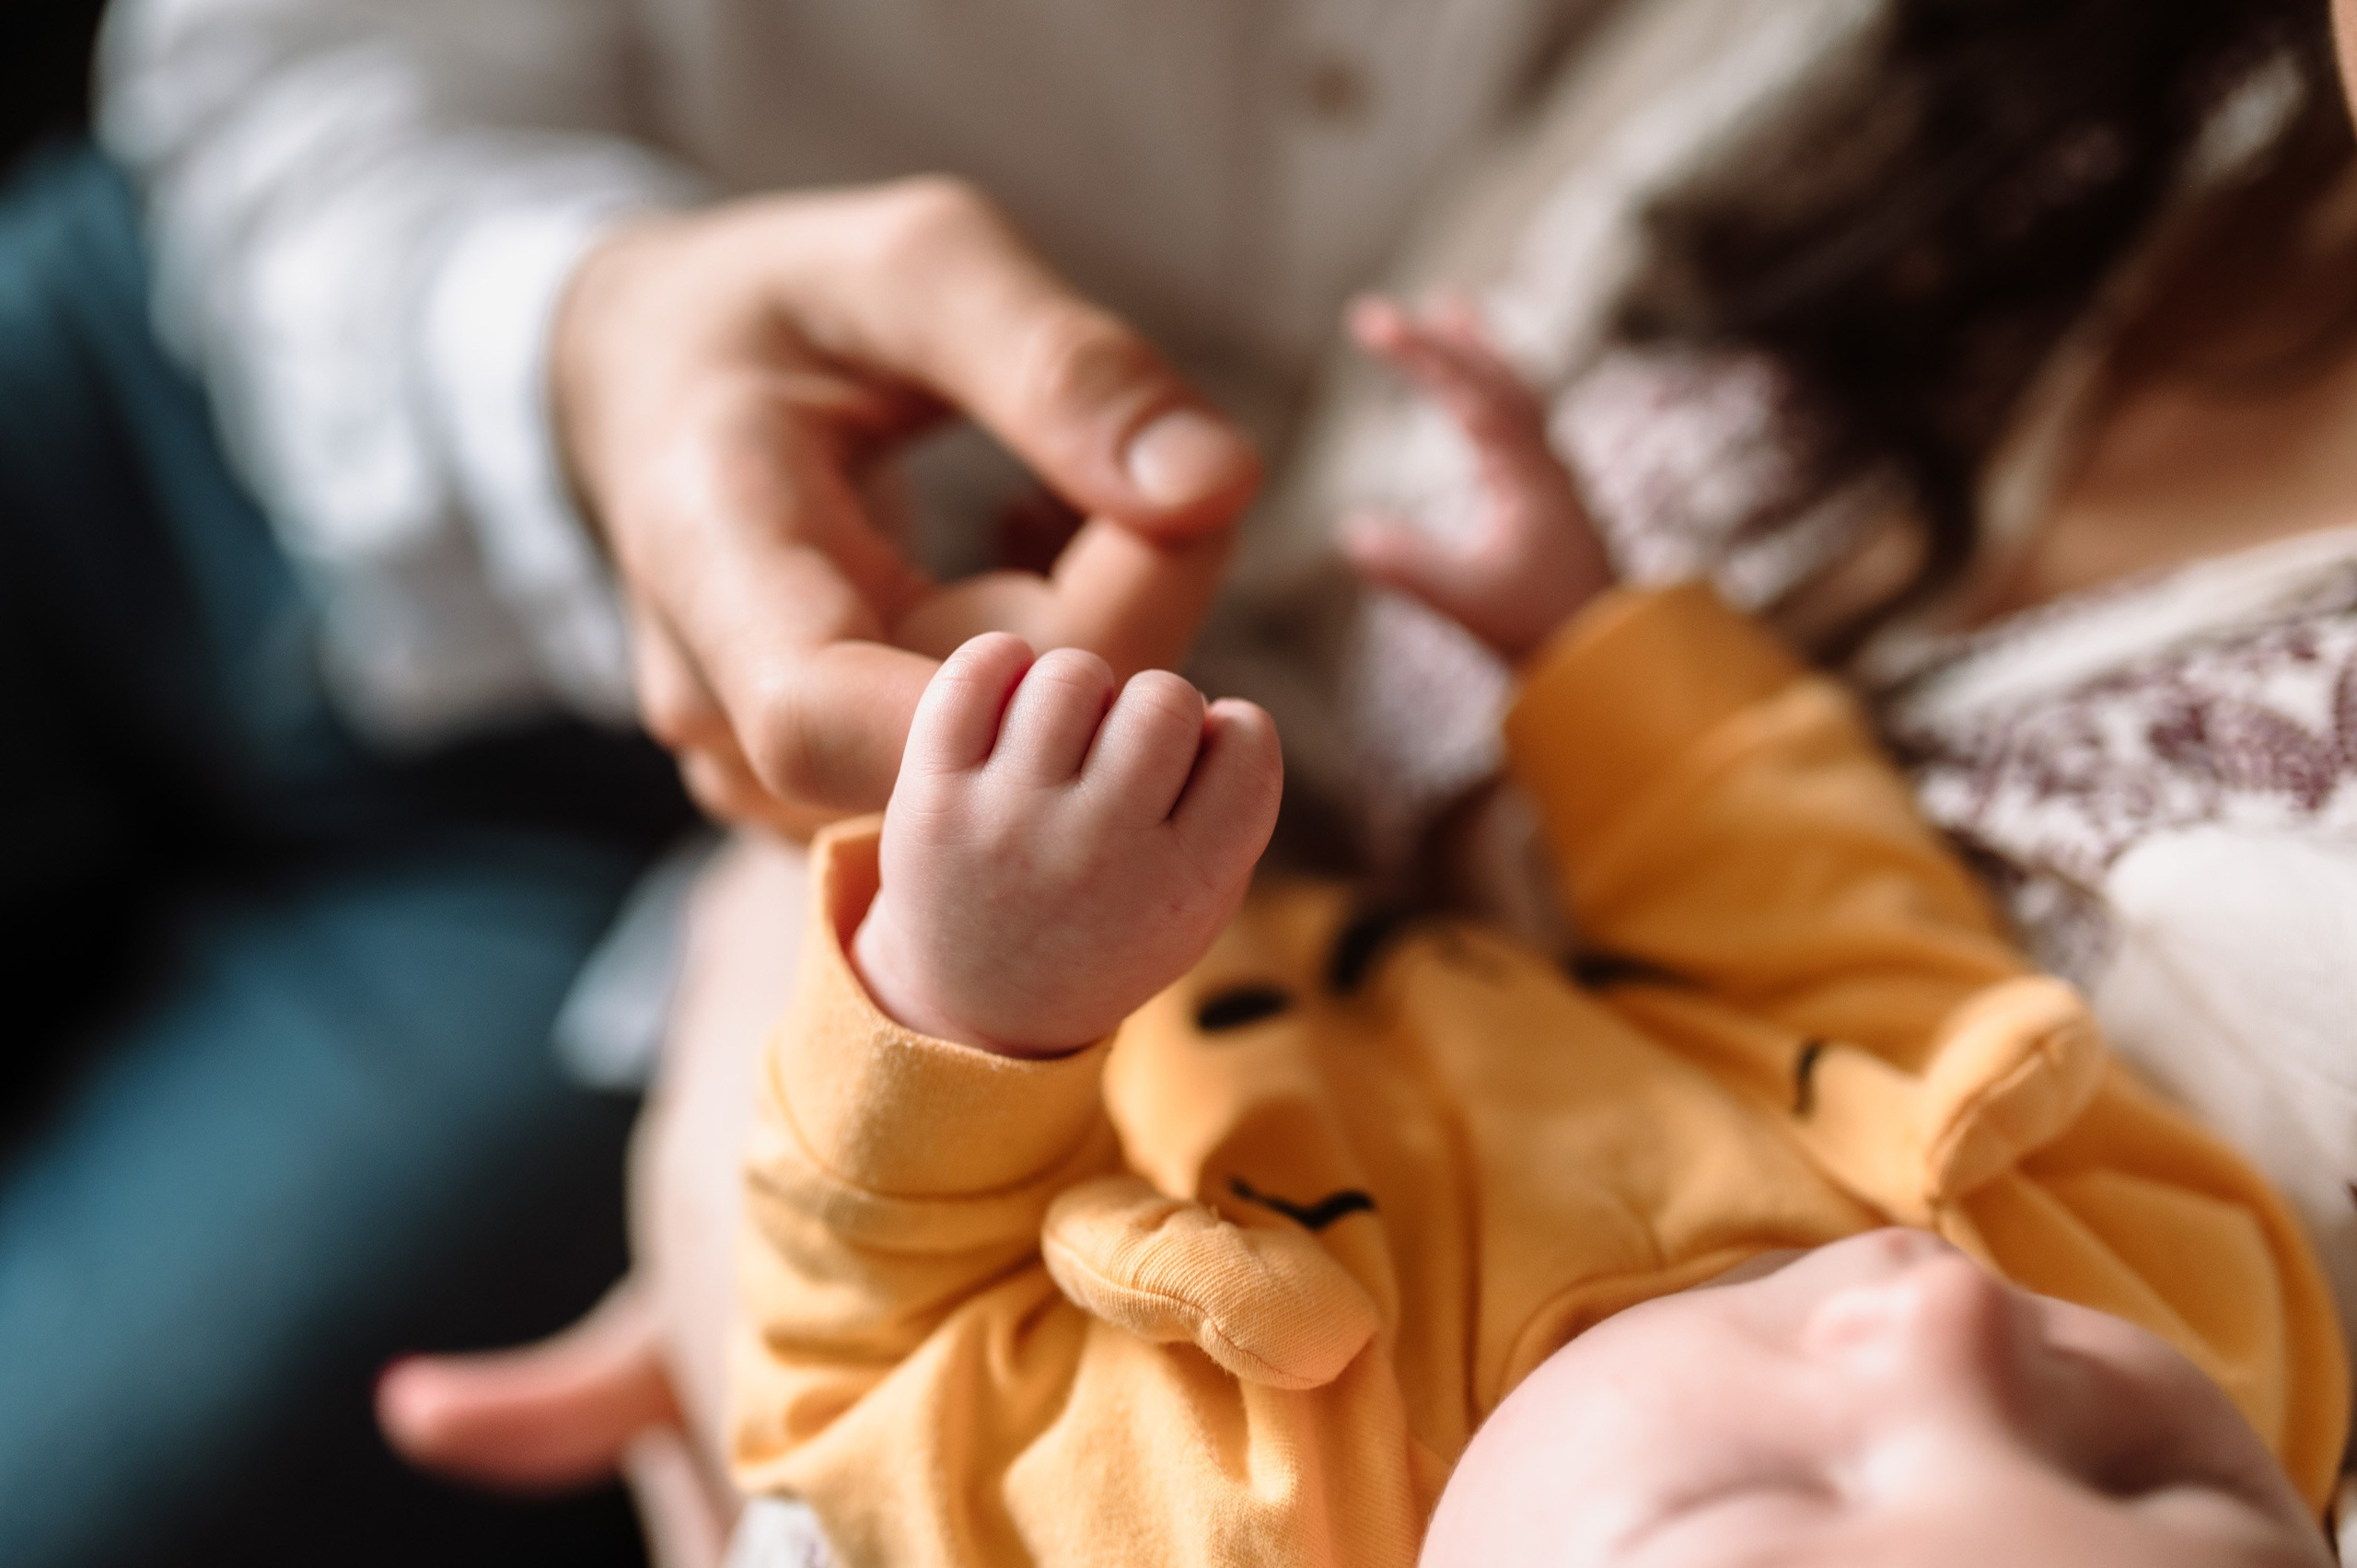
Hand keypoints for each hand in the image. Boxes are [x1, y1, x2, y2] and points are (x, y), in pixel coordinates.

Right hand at [555, 177, 1262, 826]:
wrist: (657, 385)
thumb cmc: (779, 304)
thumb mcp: (913, 265)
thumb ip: (1058, 367)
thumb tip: (1222, 487)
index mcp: (708, 559)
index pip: (824, 721)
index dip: (1020, 696)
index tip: (1155, 543)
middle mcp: (725, 709)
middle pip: (982, 748)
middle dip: (1127, 603)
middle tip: (1159, 462)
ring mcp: (780, 778)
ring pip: (1016, 775)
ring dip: (1106, 633)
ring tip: (1067, 496)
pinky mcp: (844, 800)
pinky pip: (1006, 779)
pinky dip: (1074, 676)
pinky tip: (1036, 565)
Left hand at [852, 634, 1282, 1056]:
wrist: (979, 1003)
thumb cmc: (1109, 930)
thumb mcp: (1198, 908)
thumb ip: (1231, 815)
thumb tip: (1217, 710)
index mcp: (1181, 886)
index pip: (1248, 742)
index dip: (1234, 730)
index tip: (1203, 759)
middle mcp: (1097, 854)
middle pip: (1165, 699)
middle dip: (1157, 705)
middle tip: (1128, 744)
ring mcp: (1008, 823)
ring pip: (1073, 674)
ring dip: (1080, 688)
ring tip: (1069, 729)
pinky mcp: (931, 798)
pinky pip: (978, 671)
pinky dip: (1003, 662)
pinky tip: (1015, 698)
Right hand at [1341, 296, 1614, 661]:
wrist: (1614, 661)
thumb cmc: (1546, 630)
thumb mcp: (1467, 602)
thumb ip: (1409, 567)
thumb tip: (1349, 533)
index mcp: (1526, 474)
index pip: (1467, 392)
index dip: (1418, 352)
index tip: (1368, 319)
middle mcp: (1546, 463)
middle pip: (1498, 377)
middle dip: (1447, 340)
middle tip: (1398, 310)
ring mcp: (1554, 480)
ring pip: (1518, 394)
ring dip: (1482, 353)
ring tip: (1454, 317)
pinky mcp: (1554, 502)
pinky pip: (1523, 422)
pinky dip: (1497, 391)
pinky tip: (1484, 407)